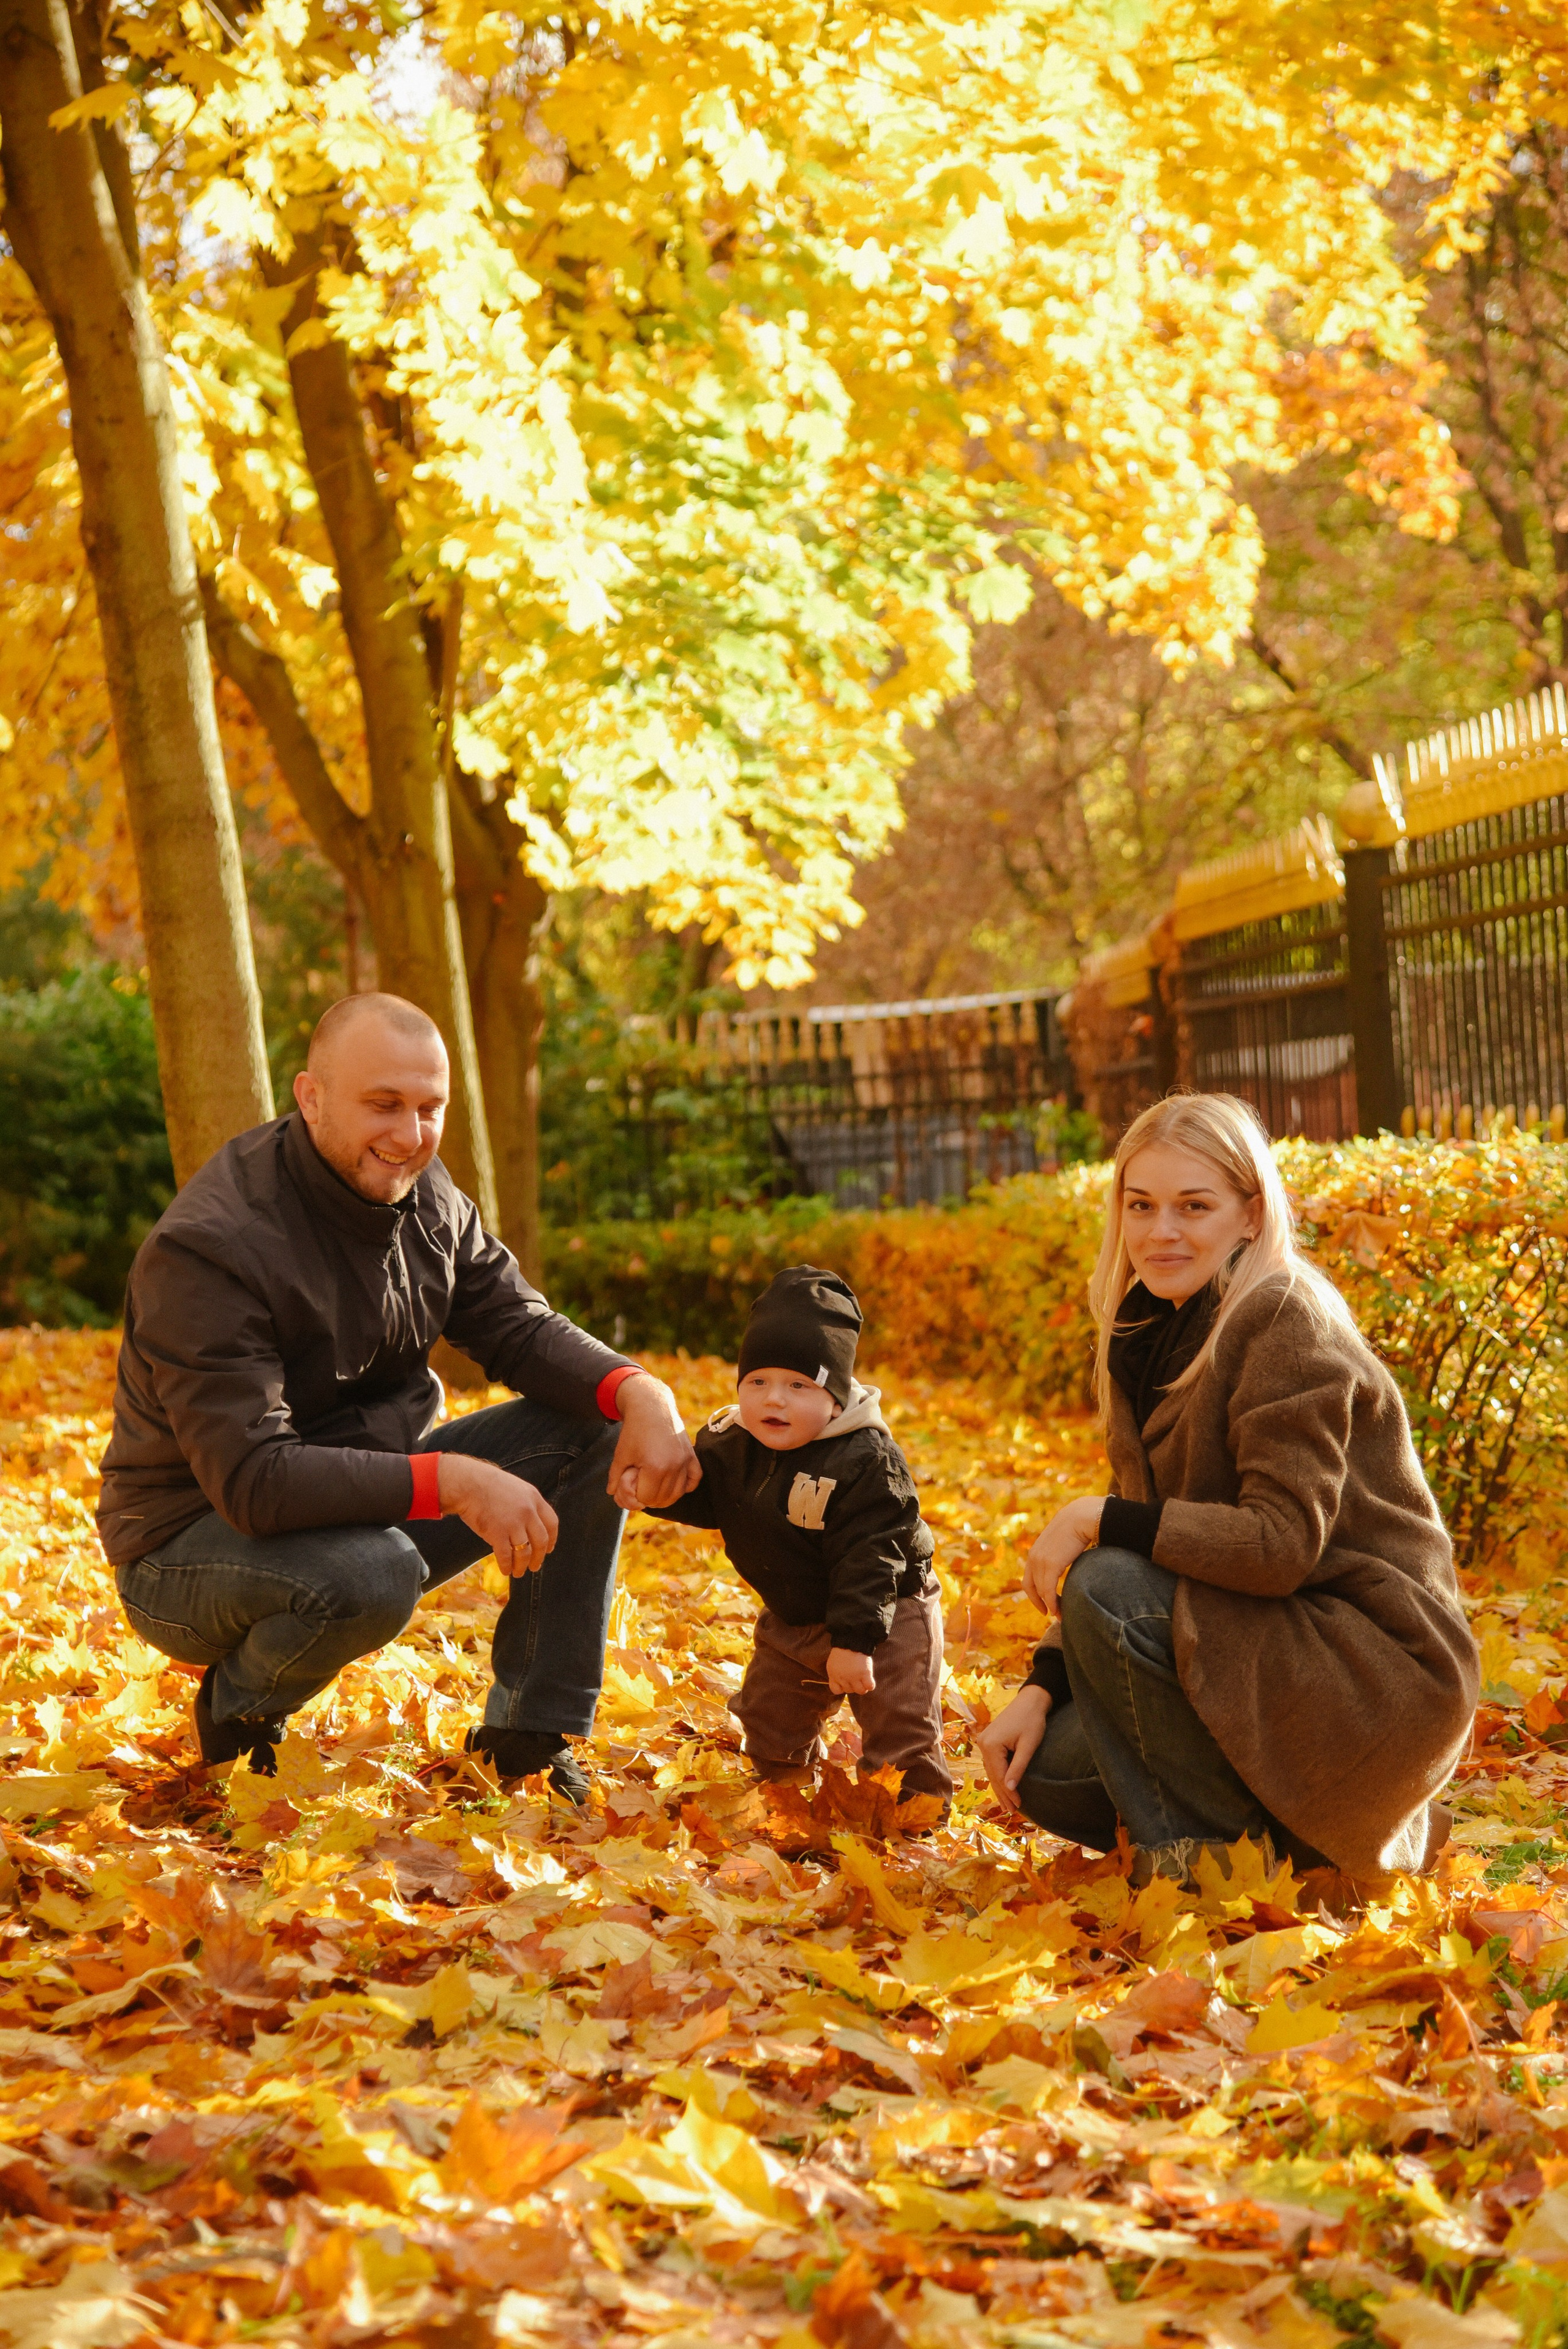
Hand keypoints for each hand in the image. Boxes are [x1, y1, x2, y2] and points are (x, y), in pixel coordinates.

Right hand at [437, 1453, 557, 1577]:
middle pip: (541, 1541)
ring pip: (524, 1552)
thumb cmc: (488, 1485)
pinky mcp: (497, 1534)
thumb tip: (532, 1525)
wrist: (467, 1483)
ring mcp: (513, 1523)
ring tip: (519, 1572)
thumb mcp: (517, 1488)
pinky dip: (506, 1566)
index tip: (549, 1549)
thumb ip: (527, 1504)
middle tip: (535, 1566)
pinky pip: (506, 1556)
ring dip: (522, 1566)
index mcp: (534, 1498)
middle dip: (538, 1557)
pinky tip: (505, 1570)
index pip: (552, 1523)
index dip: (552, 1539)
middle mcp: (528, 1512)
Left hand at [607, 1375, 699, 1509]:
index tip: (631, 1485)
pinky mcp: (692, 1455)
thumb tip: (612, 1493)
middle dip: (649, 1498)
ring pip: (678, 1493)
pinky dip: (686, 1485)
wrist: (651, 1405)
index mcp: (655, 1468)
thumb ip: (615, 1476)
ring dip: (665, 1496)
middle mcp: (674, 1466)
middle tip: (641, 1487)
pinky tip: (674, 1483)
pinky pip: (695, 1479)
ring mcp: (685, 1461)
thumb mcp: (620, 1454)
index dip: (635, 1496)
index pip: (646, 1498)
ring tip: (654, 1488)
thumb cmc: (634, 1430)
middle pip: (663, 1499)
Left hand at [826, 1646, 874, 1695]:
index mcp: (833, 1676)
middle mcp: (843, 1678)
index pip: (836, 1690)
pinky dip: (870, 1685)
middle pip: (849, 1690)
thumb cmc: (842, 1651)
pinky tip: (869, 1680)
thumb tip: (840, 1684)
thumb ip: (835, 1675)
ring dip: (863, 1687)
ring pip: (860, 1691)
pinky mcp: (865, 1673)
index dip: (841, 1687)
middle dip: (853, 1685)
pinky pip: (870, 1686)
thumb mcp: (832, 1664)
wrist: (851, 1641)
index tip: (845, 1681)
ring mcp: (854, 1677)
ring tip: (863, 1680)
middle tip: (856, 1676)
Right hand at [975, 1685, 1050, 1813]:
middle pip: (993, 1774)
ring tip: (1007, 1805)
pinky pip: (992, 1763)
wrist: (1030, 1701)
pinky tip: (1003, 1786)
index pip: (1000, 1775)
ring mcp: (984, 1741)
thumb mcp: (1028, 1746)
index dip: (1009, 1792)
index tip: (1019, 1806)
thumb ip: (1018, 1767)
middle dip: (1003, 1793)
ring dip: (999, 1787)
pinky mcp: (989, 1740)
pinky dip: (998, 1776)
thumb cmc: (1032, 1721)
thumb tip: (1010, 1788)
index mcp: (990, 1744)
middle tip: (1012, 1811)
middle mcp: (983, 1743)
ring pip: (992, 1770)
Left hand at [1022, 1496, 1104, 1617]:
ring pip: (1041, 1591)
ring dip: (1050, 1606)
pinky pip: (1048, 1591)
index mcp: (1035, 1552)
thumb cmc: (1077, 1527)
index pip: (1029, 1578)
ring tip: (1059, 1616)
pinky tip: (1058, 1611)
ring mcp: (1040, 1561)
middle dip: (1039, 1602)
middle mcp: (1033, 1557)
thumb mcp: (1063, 1542)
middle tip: (1049, 1614)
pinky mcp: (1050, 1566)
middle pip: (1031, 1587)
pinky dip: (1052, 1604)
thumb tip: (1067, 1559)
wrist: (1082, 1517)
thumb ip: (1060, 1552)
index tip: (1044, 1604)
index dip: (1035, 1594)